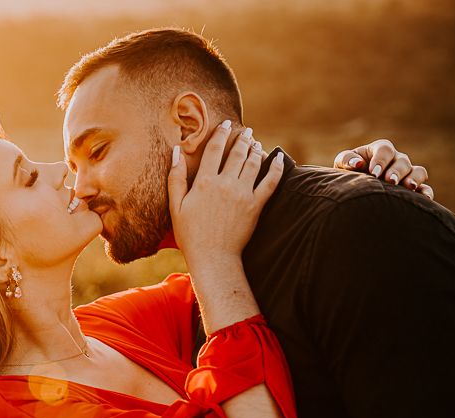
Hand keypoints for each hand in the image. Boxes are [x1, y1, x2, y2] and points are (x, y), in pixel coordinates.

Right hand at [168, 121, 283, 267]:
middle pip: (236, 153)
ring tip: (255, 142)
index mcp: (204, 182)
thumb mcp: (176, 206)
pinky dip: (276, 167)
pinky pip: (271, 182)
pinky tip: (279, 158)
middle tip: (245, 130)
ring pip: (253, 163)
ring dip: (255, 149)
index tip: (226, 124)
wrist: (212, 257)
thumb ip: (175, 177)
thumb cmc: (190, 234)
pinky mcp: (256, 205)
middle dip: (242, 138)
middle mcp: (225, 184)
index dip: (220, 134)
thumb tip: (175, 152)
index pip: (214, 150)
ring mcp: (243, 194)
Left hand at [333, 139, 433, 199]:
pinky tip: (424, 199)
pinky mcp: (413, 188)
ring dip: (414, 178)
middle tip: (389, 181)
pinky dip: (426, 192)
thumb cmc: (348, 172)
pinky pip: (424, 188)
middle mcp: (397, 159)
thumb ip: (347, 160)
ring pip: (418, 171)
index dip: (380, 160)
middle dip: (396, 171)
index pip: (385, 149)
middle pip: (402, 161)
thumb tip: (357, 163)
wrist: (354, 188)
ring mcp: (407, 173)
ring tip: (408, 187)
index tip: (373, 172)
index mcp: (380, 150)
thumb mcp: (343, 164)